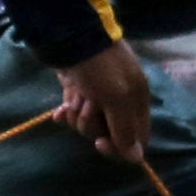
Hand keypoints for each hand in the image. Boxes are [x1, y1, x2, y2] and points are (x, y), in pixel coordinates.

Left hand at [56, 41, 154, 163]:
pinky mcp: (78, 92)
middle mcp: (121, 104)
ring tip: (77, 96)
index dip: (119, 147)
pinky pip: (73, 114)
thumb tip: (136, 158)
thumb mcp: (117, 98)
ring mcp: (98, 98)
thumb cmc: (100, 67)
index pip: (136, 140)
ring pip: (87, 125)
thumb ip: (124, 129)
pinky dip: (65, 113)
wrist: (71, 38)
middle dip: (92, 125)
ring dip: (77, 114)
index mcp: (137, 104)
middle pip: (108, 134)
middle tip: (89, 105)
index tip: (100, 143)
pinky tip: (58, 110)